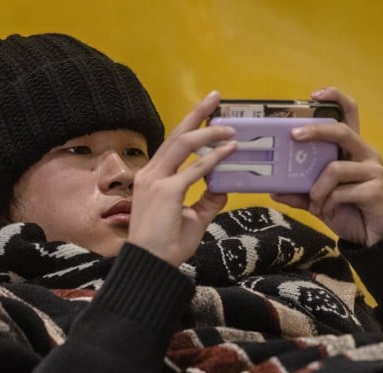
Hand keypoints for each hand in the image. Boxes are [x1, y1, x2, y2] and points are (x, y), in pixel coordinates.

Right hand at [127, 91, 236, 265]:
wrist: (152, 265)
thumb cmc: (167, 245)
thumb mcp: (192, 219)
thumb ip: (207, 201)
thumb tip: (224, 187)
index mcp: (153, 177)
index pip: (174, 145)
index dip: (192, 129)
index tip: (209, 117)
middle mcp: (151, 173)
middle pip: (176, 134)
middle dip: (197, 114)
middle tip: (216, 97)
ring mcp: (157, 181)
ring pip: (183, 144)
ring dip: (209, 132)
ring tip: (230, 128)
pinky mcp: (167, 192)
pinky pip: (195, 169)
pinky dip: (214, 158)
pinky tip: (230, 150)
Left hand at [271, 87, 382, 246]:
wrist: (376, 240)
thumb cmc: (353, 213)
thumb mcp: (322, 202)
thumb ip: (301, 194)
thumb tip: (274, 190)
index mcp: (354, 151)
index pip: (351, 113)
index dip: (336, 98)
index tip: (314, 95)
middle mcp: (366, 154)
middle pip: (341, 131)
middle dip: (316, 131)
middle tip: (294, 136)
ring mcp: (373, 170)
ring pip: (334, 168)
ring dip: (318, 189)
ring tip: (317, 204)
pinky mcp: (376, 189)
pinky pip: (341, 191)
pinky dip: (330, 203)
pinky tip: (331, 211)